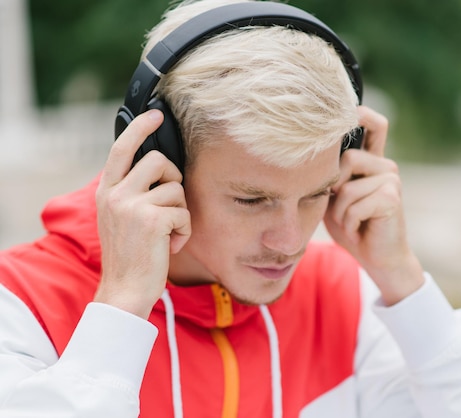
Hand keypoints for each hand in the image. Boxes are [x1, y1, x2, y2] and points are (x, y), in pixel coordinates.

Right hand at [94, 110, 190, 318]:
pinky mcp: (151, 219)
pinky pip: (184, 212)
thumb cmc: (131, 255)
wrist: (125, 289)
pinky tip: (172, 245)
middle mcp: (115, 194)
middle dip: (174, 179)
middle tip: (172, 203)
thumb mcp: (121, 218)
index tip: (156, 114)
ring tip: (169, 233)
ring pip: (176, 188)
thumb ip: (132, 192)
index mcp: (107, 191)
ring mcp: (131, 205)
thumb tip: (160, 168)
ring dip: (181, 212)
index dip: (140, 128)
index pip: (122, 149)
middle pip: (158, 160)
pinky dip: (185, 230)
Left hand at [324, 106, 424, 305]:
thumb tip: (312, 155)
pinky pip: (354, 203)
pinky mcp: (392, 196)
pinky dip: (349, 222)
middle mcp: (384, 165)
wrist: (377, 258)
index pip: (374, 124)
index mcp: (371, 161)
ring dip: (340, 212)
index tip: (348, 106)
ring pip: (346, 185)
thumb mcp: (334, 199)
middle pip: (345, 158)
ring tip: (351, 222)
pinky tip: (360, 228)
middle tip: (340, 210)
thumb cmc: (352, 226)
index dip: (362, 112)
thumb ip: (329, 177)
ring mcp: (391, 178)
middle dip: (332, 189)